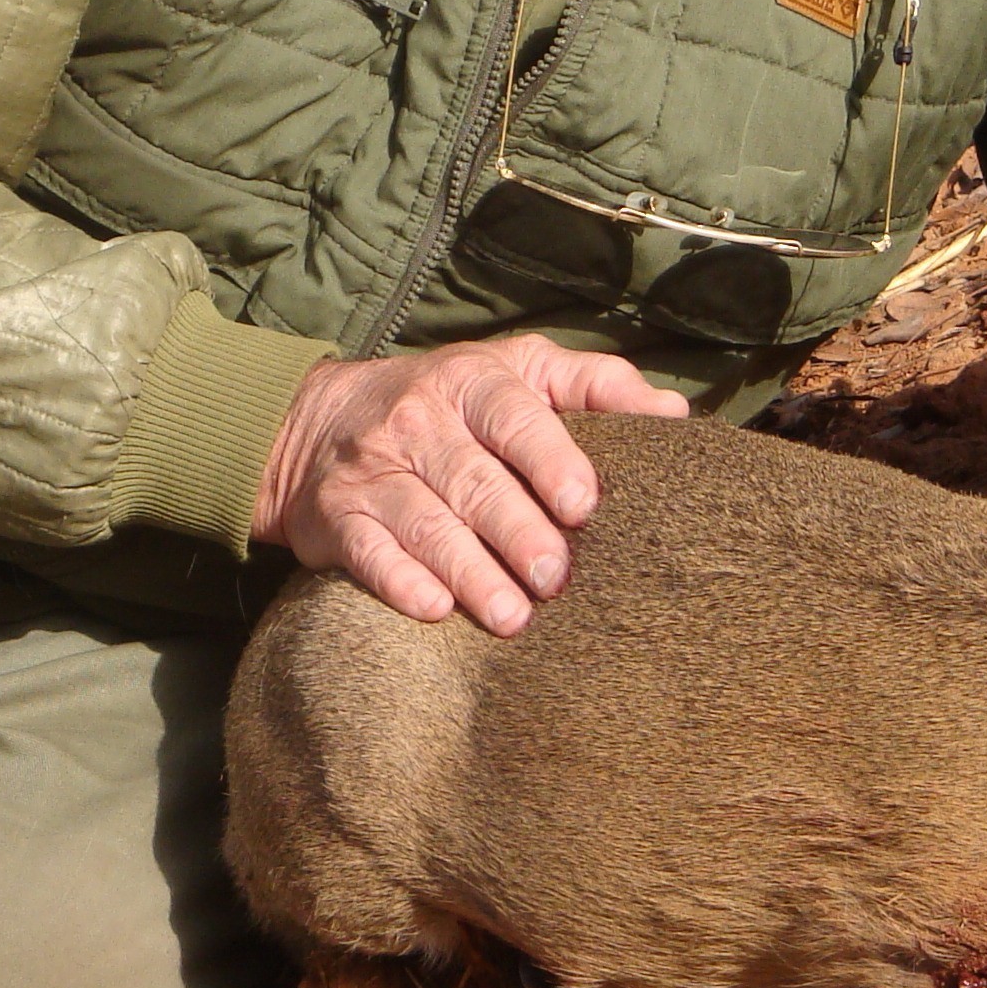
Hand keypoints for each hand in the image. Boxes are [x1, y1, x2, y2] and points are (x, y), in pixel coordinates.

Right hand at [253, 337, 687, 634]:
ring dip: (470, 572)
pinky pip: (368, 551)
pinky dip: (400, 580)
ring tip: (513, 616)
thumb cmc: (446, 402)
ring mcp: (374, 470)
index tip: (583, 503)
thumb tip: (673, 414)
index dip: (550, 458)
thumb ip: (593, 385)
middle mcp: (419, 420)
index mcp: (471, 381)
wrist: (313, 423)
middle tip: (556, 577)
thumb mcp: (515, 370)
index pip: (513, 414)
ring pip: (426, 522)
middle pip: (474, 479)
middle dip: (517, 532)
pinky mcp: (337, 518)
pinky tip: (434, 609)